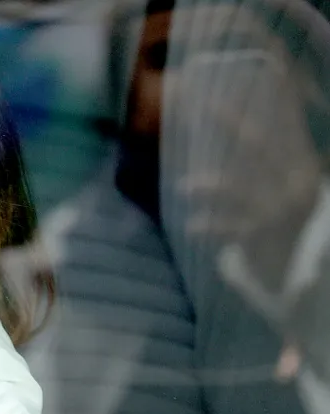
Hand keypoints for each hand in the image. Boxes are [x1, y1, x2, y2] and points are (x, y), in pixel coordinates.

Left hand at [163, 52, 320, 291]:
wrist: (298, 265)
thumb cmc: (283, 216)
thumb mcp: (286, 181)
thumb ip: (273, 153)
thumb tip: (255, 113)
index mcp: (301, 163)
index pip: (280, 123)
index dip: (259, 99)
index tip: (234, 77)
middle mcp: (295, 182)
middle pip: (258, 147)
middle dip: (230, 123)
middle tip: (201, 105)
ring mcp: (281, 210)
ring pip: (242, 191)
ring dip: (211, 186)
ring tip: (183, 186)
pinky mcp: (265, 236)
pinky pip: (234, 229)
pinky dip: (211, 227)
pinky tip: (190, 226)